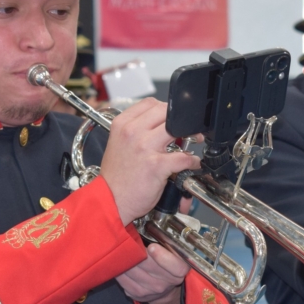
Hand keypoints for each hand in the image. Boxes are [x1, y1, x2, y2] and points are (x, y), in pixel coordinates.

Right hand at [101, 98, 200, 225]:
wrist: (110, 201)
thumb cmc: (116, 177)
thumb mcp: (120, 144)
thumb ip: (139, 131)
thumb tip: (166, 127)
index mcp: (122, 124)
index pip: (150, 103)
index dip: (166, 110)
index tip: (173, 118)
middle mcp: (132, 132)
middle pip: (166, 112)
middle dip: (180, 119)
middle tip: (189, 129)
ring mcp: (144, 147)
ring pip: (177, 129)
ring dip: (191, 135)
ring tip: (193, 142)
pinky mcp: (156, 165)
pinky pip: (183, 157)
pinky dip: (192, 161)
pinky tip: (192, 164)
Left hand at [116, 243, 189, 303]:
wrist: (165, 288)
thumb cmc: (167, 260)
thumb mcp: (173, 249)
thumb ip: (165, 239)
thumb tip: (150, 219)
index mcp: (180, 268)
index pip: (176, 267)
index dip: (163, 257)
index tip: (152, 247)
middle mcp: (168, 282)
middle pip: (148, 266)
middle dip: (136, 251)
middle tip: (127, 240)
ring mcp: (153, 290)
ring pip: (132, 272)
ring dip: (124, 259)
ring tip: (119, 249)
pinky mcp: (138, 295)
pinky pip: (123, 281)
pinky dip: (118, 269)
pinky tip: (117, 262)